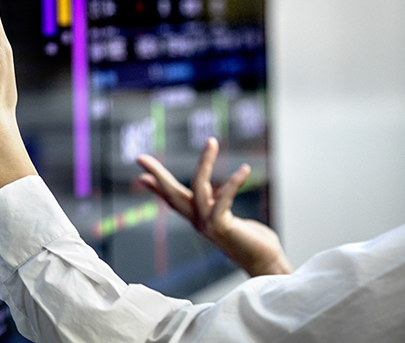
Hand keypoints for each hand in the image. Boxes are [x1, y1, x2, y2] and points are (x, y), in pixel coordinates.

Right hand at [136, 138, 292, 276]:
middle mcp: (198, 221)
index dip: (156, 187)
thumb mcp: (228, 218)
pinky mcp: (222, 227)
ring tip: (211, 142)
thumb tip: (211, 194)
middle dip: (157, 174)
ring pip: (199, 187)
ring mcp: (207, 225)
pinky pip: (224, 198)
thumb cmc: (251, 241)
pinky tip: (244, 170)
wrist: (264, 263)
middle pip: (172, 194)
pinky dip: (233, 182)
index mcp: (197, 218)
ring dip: (205, 162)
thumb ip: (217, 205)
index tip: (140, 175)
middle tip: (140, 158)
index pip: (172, 199)